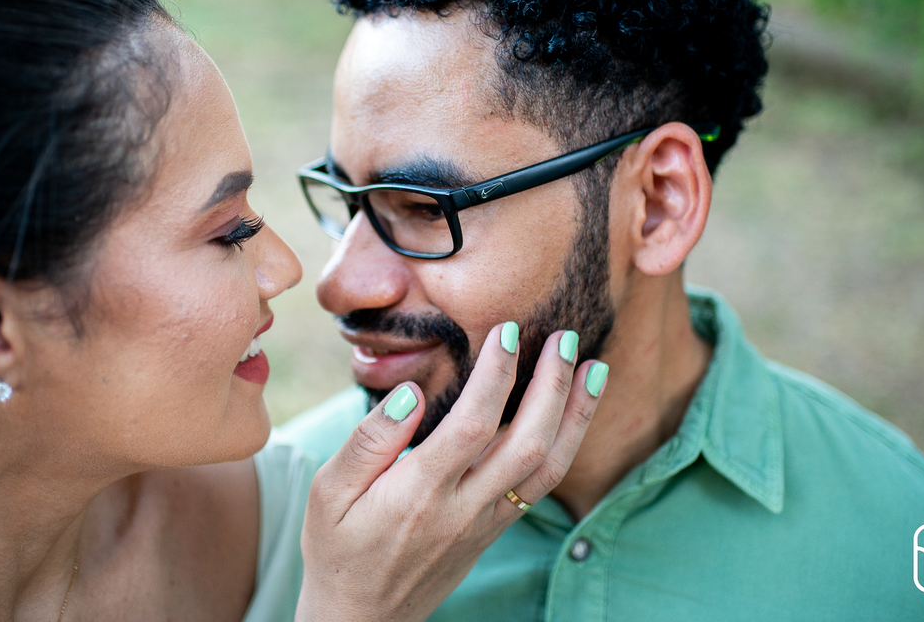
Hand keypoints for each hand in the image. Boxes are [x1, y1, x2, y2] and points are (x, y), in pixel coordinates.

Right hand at [296, 324, 604, 621]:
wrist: (362, 620)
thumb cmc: (337, 548)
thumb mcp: (329, 492)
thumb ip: (369, 440)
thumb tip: (411, 392)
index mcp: (418, 493)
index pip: (472, 424)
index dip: (496, 375)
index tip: (506, 330)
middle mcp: (462, 509)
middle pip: (527, 444)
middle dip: (553, 386)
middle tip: (565, 337)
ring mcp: (485, 523)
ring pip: (548, 469)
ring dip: (576, 416)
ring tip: (594, 368)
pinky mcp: (494, 531)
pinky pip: (542, 488)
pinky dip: (567, 445)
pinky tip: (574, 413)